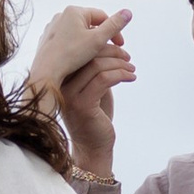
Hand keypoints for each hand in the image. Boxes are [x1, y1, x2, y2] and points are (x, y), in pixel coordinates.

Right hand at [25, 6, 134, 178]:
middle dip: (112, 52)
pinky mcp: (82, 105)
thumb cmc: (95, 118)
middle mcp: (61, 85)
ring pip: (97, 66)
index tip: (119, 48)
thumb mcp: (93, 89)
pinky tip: (131, 78)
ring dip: (119, 64)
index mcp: (62, 78)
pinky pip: (104, 80)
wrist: (93, 148)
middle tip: (128, 57)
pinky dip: (121, 74)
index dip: (100, 45)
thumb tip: (109, 47)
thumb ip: (94, 71)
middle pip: (88, 56)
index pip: (80, 52)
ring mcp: (70, 95)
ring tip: (132, 69)